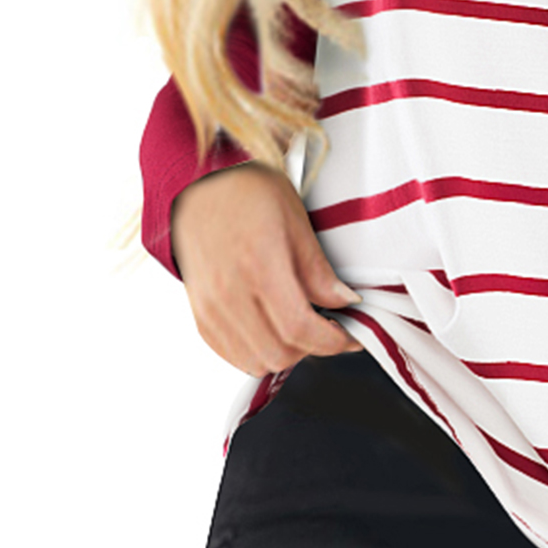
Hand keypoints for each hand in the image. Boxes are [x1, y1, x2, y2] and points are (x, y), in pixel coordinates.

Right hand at [171, 161, 365, 378]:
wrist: (196, 186)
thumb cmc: (245, 192)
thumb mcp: (295, 220)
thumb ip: (319, 270)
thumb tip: (345, 302)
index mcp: (259, 267)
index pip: (300, 329)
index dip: (334, 340)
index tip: (350, 335)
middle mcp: (229, 293)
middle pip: (280, 353)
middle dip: (313, 348)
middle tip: (329, 328)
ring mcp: (210, 308)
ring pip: (256, 361)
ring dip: (286, 353)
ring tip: (300, 328)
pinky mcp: (200, 315)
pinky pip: (232, 355)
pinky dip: (258, 352)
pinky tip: (273, 329)